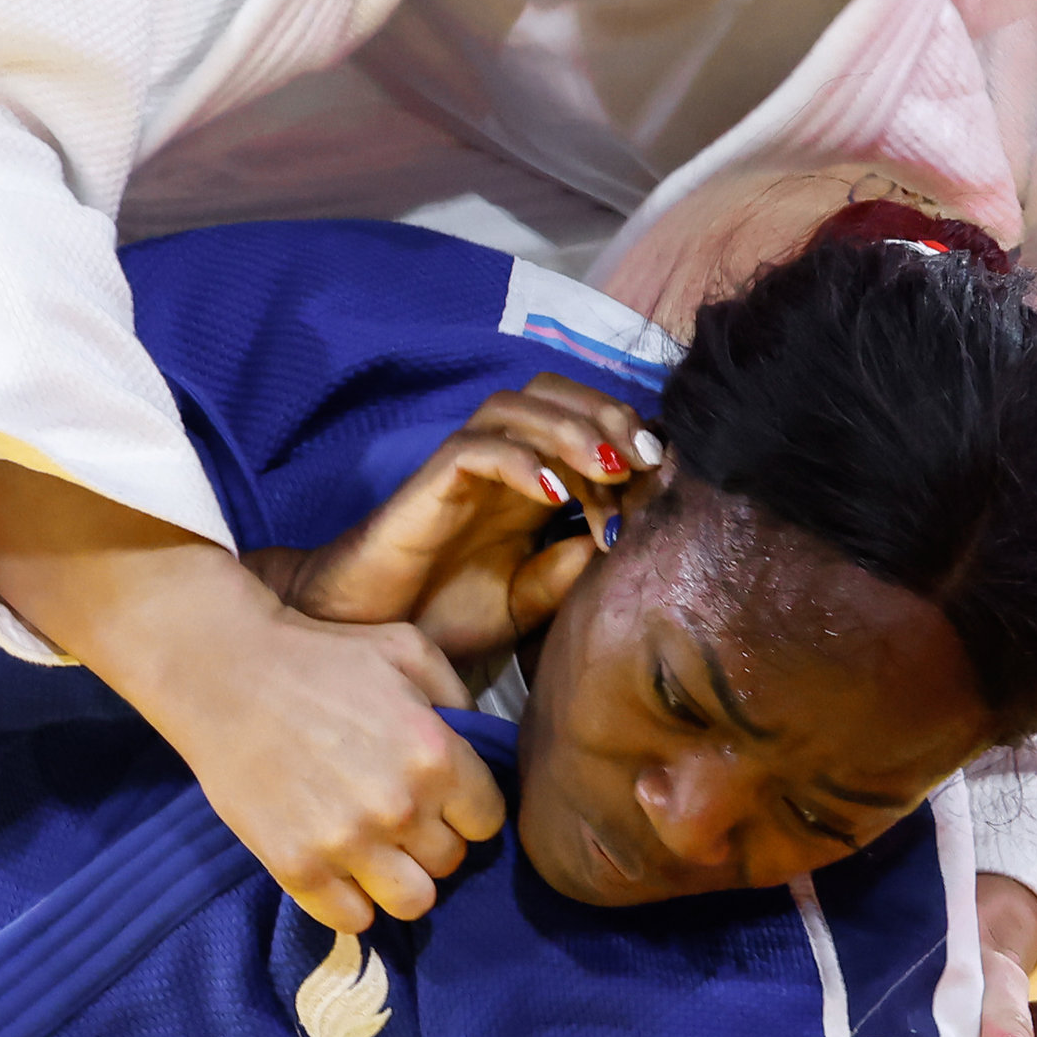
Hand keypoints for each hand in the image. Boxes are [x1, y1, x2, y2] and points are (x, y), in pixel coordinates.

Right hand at [146, 596, 505, 931]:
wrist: (222, 672)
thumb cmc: (317, 656)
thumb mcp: (406, 649)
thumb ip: (456, 699)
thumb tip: (474, 747)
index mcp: (435, 754)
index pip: (488, 821)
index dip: (466, 808)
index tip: (439, 798)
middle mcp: (399, 808)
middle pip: (451, 862)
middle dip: (431, 840)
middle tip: (398, 815)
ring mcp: (346, 844)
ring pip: (413, 903)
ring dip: (399, 880)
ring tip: (375, 852)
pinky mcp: (296, 868)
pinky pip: (352, 920)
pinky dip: (350, 901)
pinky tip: (338, 868)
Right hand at [270, 385, 663, 679]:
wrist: (372, 643)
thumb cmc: (443, 620)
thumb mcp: (527, 603)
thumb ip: (568, 570)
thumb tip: (617, 535)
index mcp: (528, 484)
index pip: (582, 424)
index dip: (626, 436)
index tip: (665, 475)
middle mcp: (498, 465)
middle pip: (552, 393)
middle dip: (606, 413)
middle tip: (644, 458)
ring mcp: (461, 470)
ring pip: (516, 406)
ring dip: (571, 429)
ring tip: (608, 471)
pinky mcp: (427, 484)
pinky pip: (474, 447)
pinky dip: (520, 460)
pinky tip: (554, 496)